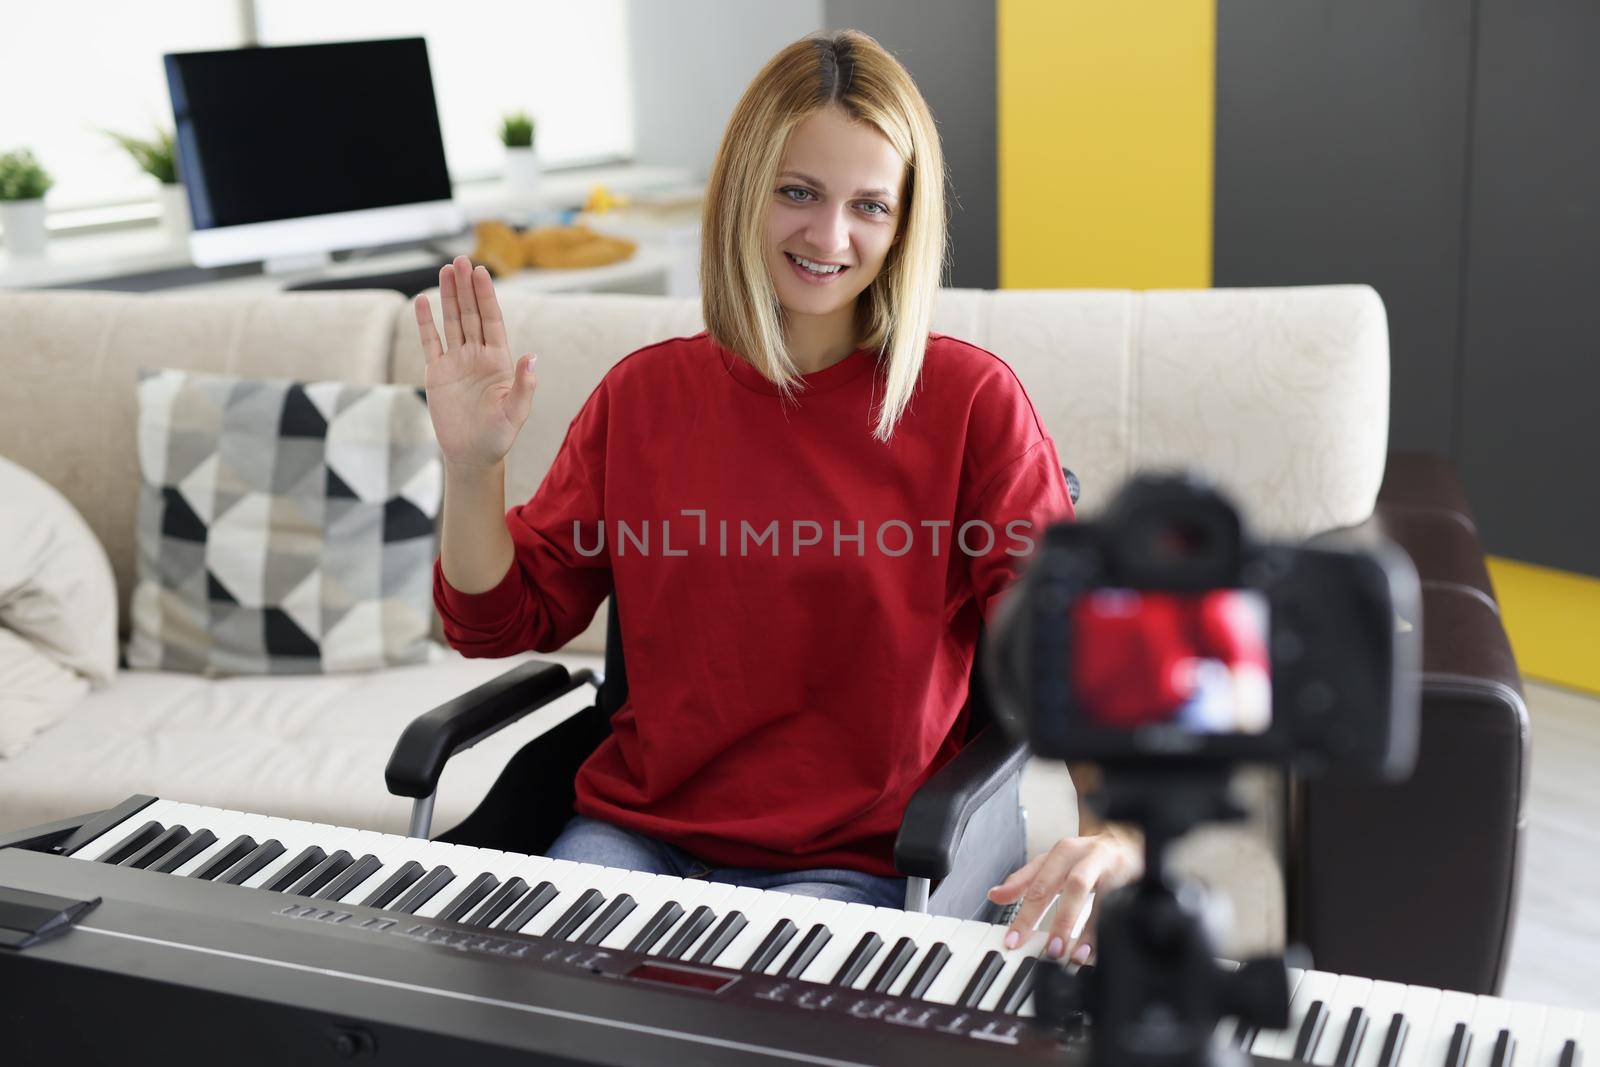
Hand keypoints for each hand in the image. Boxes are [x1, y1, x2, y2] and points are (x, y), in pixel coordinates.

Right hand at [415, 255, 537, 469]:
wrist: (472, 455)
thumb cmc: (499, 436)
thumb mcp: (515, 412)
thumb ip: (524, 385)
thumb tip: (532, 357)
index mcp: (499, 361)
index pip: (492, 321)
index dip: (486, 297)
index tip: (481, 273)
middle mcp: (478, 356)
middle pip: (471, 314)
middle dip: (466, 287)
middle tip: (461, 259)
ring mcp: (457, 362)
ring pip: (452, 322)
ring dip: (449, 296)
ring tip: (446, 269)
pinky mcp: (437, 373)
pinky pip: (431, 342)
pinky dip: (426, 322)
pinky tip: (422, 301)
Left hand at [987, 830, 1142, 963]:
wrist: (1129, 839)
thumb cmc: (1086, 856)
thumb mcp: (1053, 863)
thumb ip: (1024, 880)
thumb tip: (994, 895)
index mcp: (1062, 853)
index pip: (1038, 884)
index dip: (1024, 914)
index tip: (1012, 942)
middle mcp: (1085, 856)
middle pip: (1072, 886)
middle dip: (1060, 919)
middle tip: (1050, 950)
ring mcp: (1110, 867)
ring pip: (1102, 896)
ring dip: (1089, 927)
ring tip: (1075, 954)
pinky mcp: (1132, 879)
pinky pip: (1121, 906)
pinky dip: (1111, 929)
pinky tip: (1104, 949)